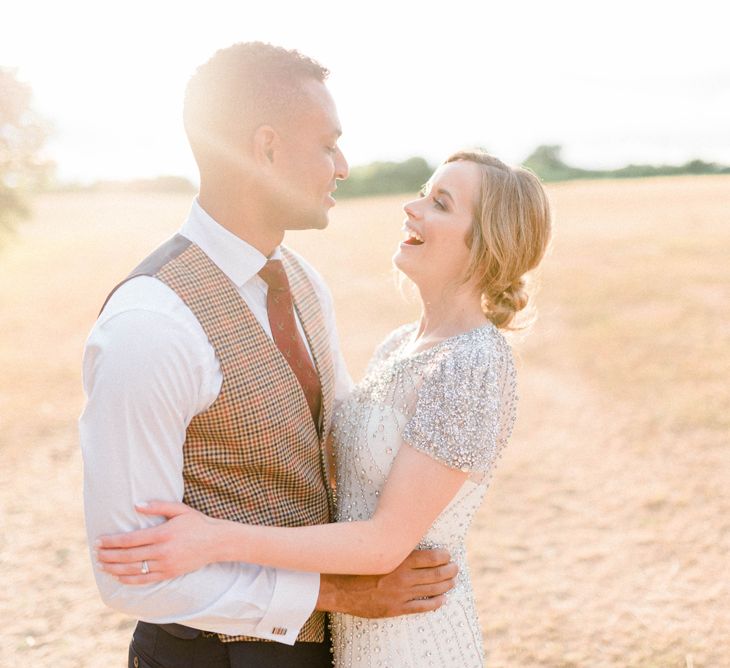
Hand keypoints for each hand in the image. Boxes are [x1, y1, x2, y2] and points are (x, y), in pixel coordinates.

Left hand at [95, 501, 220, 583]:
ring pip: (133, 569)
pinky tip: (118, 576)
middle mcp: (162, 551)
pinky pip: (144, 579)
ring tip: (102, 565)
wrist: (217, 542)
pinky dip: (129, 579)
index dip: (112, 542)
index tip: (99, 541)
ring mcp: (165, 564)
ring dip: (114, 568)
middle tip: (95, 554)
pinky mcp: (169, 573)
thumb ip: (158, 506)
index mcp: (162, 533)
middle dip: (109, 555)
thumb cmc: (197, 523)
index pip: (130, 540)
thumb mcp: (180, 509)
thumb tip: (136, 505)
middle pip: (128, 556)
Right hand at [317, 548, 457, 616]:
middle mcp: (403, 577)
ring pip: (432, 590)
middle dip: (450, 571)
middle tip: (455, 568)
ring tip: (452, 581)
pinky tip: (442, 599)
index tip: (448, 555)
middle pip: (436, 574)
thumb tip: (405, 533)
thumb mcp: (375, 548)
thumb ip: (393, 544)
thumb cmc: (356, 563)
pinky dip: (435, 603)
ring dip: (446, 585)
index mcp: (399, 559)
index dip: (444, 556)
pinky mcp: (395, 608)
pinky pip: (421, 607)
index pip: (432, 557)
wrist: (338, 587)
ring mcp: (401, 594)